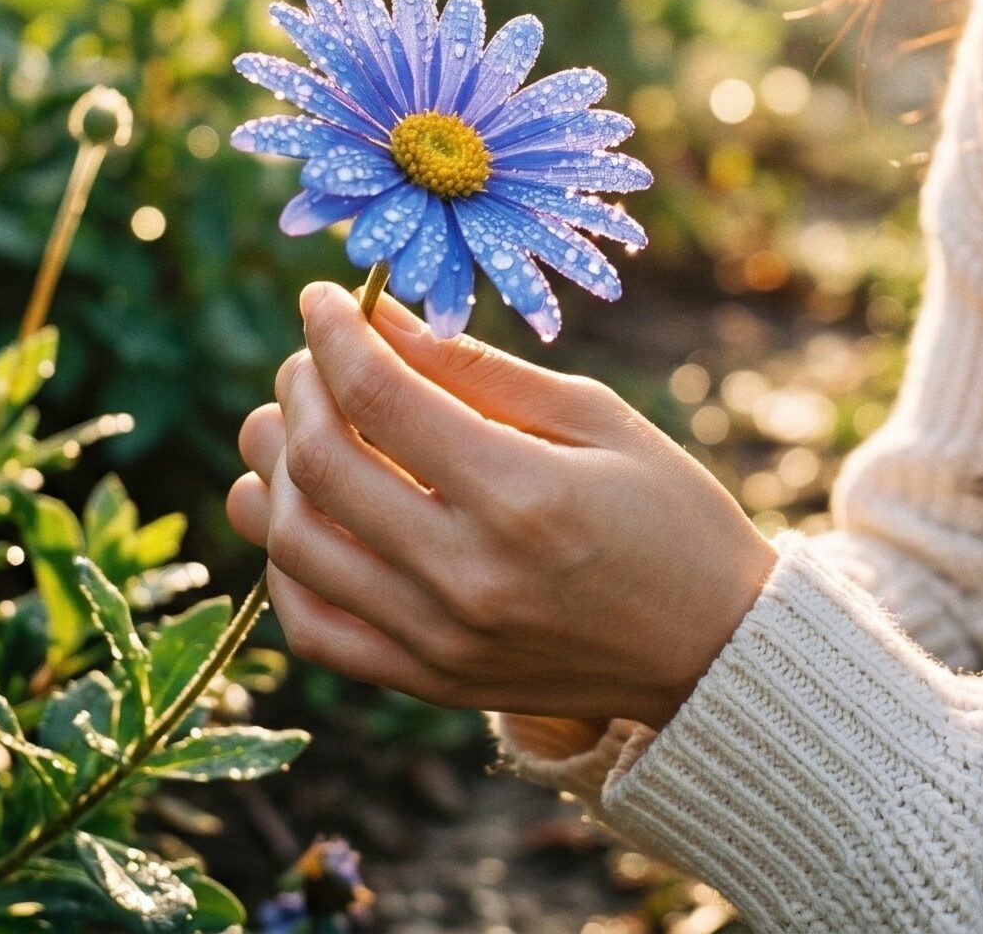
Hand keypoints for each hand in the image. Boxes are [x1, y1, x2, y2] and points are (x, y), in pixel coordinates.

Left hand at [228, 282, 779, 730]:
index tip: (321, 298)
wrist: (708, 646)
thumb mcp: (594, 415)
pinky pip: (312, 628)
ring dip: (274, 469)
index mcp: (520, 495)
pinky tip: (303, 512)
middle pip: (322, 466)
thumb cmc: (665, 511)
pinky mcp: (425, 685)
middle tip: (312, 356)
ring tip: (291, 424)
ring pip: (295, 547)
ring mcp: (437, 641)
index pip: (380, 398)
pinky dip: (284, 563)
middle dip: (300, 389)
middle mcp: (466, 575)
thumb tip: (377, 316)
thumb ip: (478, 369)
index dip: (333, 334)